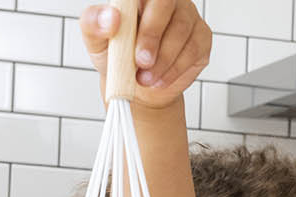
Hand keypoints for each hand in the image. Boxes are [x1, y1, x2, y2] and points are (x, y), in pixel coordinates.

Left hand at [80, 0, 210, 108]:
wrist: (137, 88)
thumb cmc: (118, 58)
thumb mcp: (96, 42)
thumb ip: (94, 25)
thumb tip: (111, 18)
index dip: (140, 5)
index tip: (123, 25)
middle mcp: (167, 1)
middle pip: (166, 3)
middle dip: (152, 35)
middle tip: (140, 62)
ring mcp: (187, 17)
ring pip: (181, 30)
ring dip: (163, 59)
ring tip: (145, 78)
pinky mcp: (201, 38)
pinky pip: (193, 50)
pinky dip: (174, 69)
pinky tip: (159, 80)